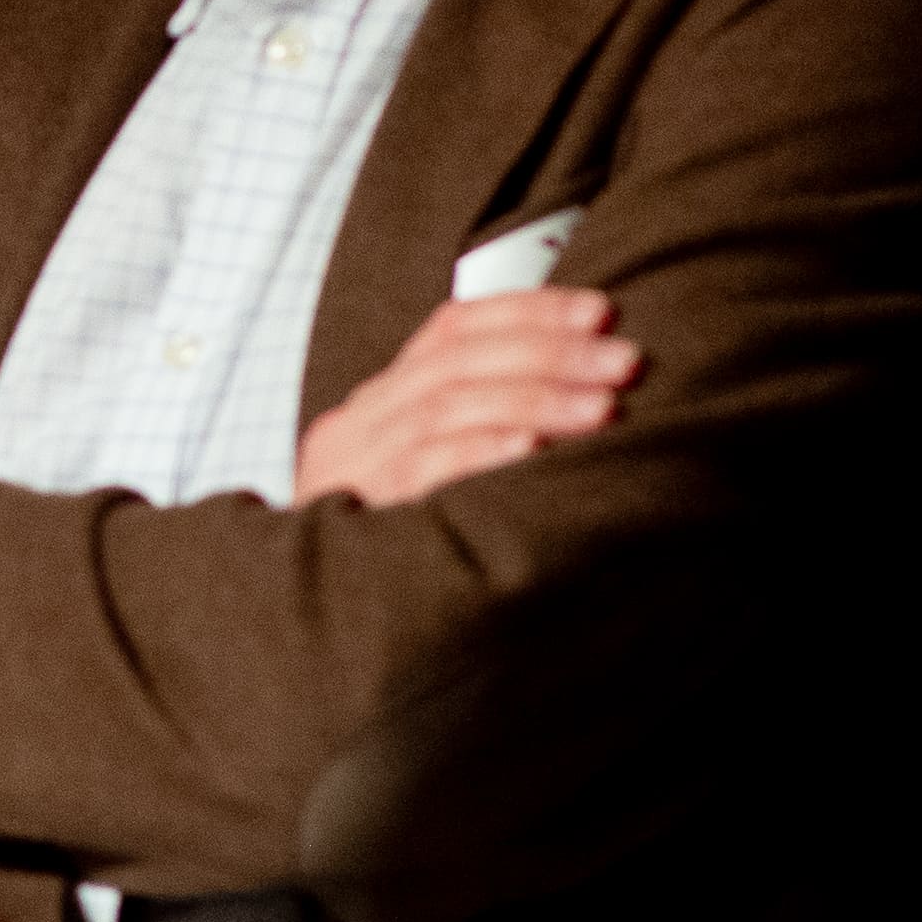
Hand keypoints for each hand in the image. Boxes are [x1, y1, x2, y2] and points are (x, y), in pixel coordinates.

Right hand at [295, 287, 639, 506]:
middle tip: (623, 361)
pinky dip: (479, 450)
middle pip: (457, 361)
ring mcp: (355, 465)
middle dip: (549, 352)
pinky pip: (420, 468)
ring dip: (534, 398)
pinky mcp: (361, 511)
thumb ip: (465, 432)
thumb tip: (577, 395)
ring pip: (446, 406)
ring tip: (603, 406)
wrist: (298, 611)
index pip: (450, 328)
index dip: (527, 310)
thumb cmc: (379, 540)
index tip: (600, 312)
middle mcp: (362, 423)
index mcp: (379, 403)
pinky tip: (532, 447)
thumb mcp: (409, 471)